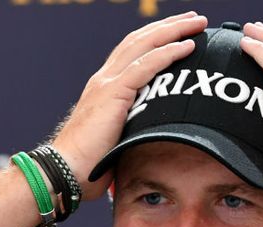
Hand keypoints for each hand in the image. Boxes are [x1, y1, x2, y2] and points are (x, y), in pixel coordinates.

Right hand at [51, 12, 207, 200]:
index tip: (180, 32)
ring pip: (144, 45)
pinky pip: (145, 66)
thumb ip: (132, 129)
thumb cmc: (88, 164)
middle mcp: (104, 78)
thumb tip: (154, 139)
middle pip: (140, 40)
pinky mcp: (112, 94)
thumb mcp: (116, 140)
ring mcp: (106, 84)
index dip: (156, 38)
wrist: (64, 170)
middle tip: (195, 19)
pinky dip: (167, 53)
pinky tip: (187, 46)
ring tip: (198, 23)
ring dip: (173, 31)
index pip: (132, 51)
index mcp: (104, 87)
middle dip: (169, 26)